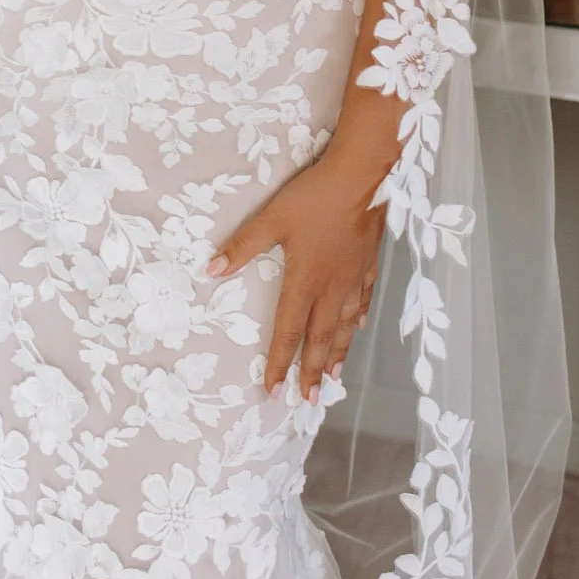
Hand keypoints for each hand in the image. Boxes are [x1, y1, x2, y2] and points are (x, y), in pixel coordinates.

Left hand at [205, 151, 384, 401]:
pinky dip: (358, 317)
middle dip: (312, 371)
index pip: (288, 331)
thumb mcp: (272, 218)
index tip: (274, 391)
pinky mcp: (367, 263)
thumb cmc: (314, 197)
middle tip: (309, 401)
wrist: (362, 178)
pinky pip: (363, 299)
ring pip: (344, 326)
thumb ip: (242, 247)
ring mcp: (352, 277)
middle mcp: (331, 288)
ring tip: (334, 378)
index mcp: (305, 281)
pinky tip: (357, 326)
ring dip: (337, 354)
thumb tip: (211, 271)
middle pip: (319, 338)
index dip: (280, 362)